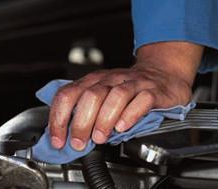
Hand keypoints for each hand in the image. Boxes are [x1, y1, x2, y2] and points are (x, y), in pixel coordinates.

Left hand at [49, 42, 202, 150]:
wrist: (160, 74)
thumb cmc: (125, 90)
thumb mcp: (100, 95)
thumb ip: (83, 112)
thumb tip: (64, 137)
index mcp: (91, 81)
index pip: (67, 95)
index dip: (59, 118)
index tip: (58, 139)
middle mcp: (109, 80)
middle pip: (90, 97)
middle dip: (81, 123)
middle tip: (78, 143)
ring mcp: (131, 84)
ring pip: (115, 97)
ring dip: (103, 120)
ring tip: (99, 138)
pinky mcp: (151, 91)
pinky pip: (141, 100)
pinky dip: (130, 114)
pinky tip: (122, 127)